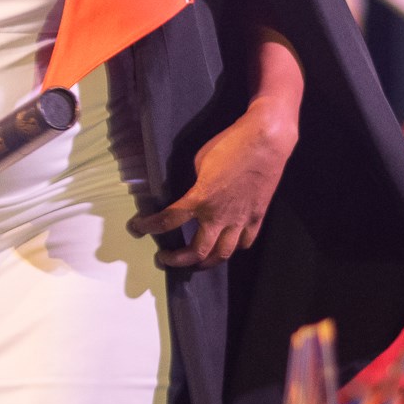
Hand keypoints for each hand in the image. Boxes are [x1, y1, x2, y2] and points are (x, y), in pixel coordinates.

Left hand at [128, 96, 295, 268]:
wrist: (266, 141)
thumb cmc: (229, 145)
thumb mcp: (200, 163)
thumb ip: (195, 186)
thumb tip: (192, 195)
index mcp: (201, 199)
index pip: (168, 220)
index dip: (148, 227)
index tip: (136, 229)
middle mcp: (219, 216)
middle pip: (196, 252)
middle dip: (176, 260)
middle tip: (163, 258)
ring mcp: (241, 220)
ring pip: (222, 255)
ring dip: (204, 263)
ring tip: (193, 262)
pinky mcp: (257, 217)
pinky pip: (244, 242)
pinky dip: (232, 248)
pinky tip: (224, 246)